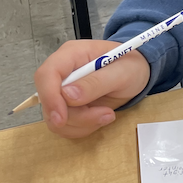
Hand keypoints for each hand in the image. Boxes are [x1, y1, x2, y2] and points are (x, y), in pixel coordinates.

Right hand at [34, 40, 150, 138]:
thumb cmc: (130, 65)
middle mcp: (62, 72)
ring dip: (83, 123)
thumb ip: (96, 83)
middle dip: (76, 116)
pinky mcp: (68, 106)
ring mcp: (63, 90)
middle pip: (49, 101)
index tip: (62, 118)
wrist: (136, 73)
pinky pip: (65, 125)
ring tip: (107, 114)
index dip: (50, 97)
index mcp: (71, 54)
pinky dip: (83, 127)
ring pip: (55, 118)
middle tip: (106, 114)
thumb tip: (68, 95)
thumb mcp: (121, 72)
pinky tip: (100, 117)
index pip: (46, 75)